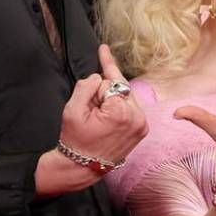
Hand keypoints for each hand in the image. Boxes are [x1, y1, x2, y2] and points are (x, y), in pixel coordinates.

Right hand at [59, 45, 147, 163]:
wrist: (83, 167)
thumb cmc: (76, 139)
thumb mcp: (72, 110)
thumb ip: (86, 87)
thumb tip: (98, 77)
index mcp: (121, 112)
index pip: (109, 82)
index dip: (102, 71)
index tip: (103, 48)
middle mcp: (137, 117)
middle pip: (120, 87)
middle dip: (103, 92)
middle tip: (90, 111)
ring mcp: (142, 125)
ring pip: (125, 97)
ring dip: (111, 100)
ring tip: (97, 118)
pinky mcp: (143, 129)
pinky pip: (130, 108)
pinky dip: (118, 107)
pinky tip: (106, 119)